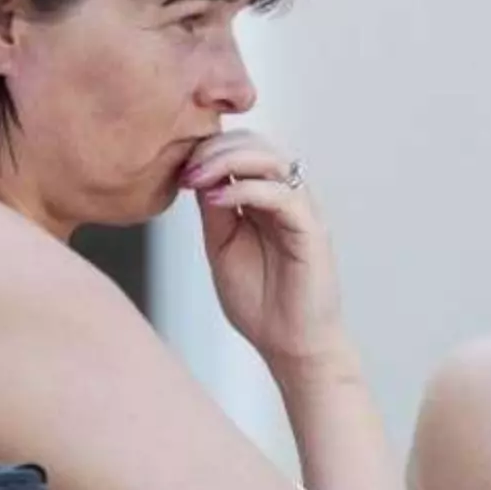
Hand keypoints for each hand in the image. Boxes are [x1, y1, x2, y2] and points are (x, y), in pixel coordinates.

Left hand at [182, 131, 343, 373]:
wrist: (289, 345)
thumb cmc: (259, 301)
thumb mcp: (221, 246)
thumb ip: (214, 210)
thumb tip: (195, 173)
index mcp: (266, 198)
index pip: (242, 149)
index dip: (209, 148)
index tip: (178, 167)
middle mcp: (288, 197)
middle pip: (257, 144)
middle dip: (216, 148)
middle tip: (186, 170)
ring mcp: (302, 211)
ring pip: (272, 159)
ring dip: (229, 161)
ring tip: (196, 178)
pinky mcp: (312, 231)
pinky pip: (282, 195)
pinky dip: (245, 189)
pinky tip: (216, 199)